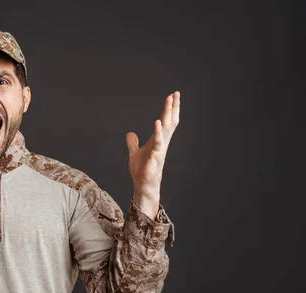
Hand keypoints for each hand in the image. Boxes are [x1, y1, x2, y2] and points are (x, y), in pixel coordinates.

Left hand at [125, 91, 179, 216]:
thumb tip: (130, 133)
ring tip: (168, 101)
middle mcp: (162, 143)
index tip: (173, 95)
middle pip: (170, 122)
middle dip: (172, 107)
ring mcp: (160, 149)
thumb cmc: (142, 170)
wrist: (142, 185)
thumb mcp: (134, 153)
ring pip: (166, 129)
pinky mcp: (155, 157)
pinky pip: (158, 142)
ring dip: (167, 114)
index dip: (169, 109)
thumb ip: (133, 143)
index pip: (166, 121)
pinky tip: (157, 122)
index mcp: (158, 140)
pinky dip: (157, 132)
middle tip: (175, 93)